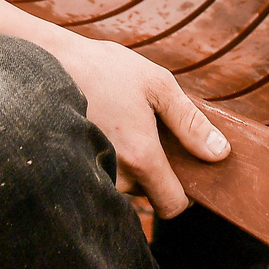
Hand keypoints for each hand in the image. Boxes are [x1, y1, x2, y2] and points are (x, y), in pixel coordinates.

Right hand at [44, 29, 228, 216]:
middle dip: (158, 168)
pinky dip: (114, 159)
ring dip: (134, 162)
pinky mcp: (75, 168)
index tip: (187, 171)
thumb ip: (190, 122)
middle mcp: (116, 176)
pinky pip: (106, 175)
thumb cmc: (105, 69)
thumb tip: (220, 152)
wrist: (48, 62)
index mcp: (141, 158)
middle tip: (153, 130)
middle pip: (150, 193)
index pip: (172, 206)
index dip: (187, 195)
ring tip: (127, 122)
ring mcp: (92, 175)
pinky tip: (110, 127)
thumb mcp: (157, 85)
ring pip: (127, 184)